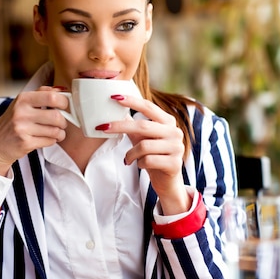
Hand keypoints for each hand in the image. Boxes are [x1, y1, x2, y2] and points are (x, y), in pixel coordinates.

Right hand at [0, 86, 68, 175]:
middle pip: (56, 116)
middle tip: (62, 123)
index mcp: (23, 99)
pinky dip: (52, 141)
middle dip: (64, 121)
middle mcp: (21, 112)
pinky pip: (49, 141)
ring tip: (57, 133)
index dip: (64, 102)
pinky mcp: (25, 143)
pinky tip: (47, 139)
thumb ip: (42, 94)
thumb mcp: (22, 103)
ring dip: (60, 133)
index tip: (64, 106)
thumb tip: (63, 89)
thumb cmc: (13, 122)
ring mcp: (22, 128)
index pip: (52, 97)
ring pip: (55, 131)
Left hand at [101, 94, 189, 214]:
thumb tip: (114, 109)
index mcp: (168, 121)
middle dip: (120, 126)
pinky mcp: (174, 164)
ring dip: (130, 153)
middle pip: (143, 126)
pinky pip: (148, 160)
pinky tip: (140, 165)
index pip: (148, 106)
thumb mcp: (142, 138)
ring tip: (128, 159)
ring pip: (144, 146)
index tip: (114, 97)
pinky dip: (139, 163)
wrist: (167, 181)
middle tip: (103, 128)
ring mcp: (177, 148)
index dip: (131, 101)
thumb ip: (132, 125)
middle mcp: (175, 132)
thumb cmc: (153, 155)